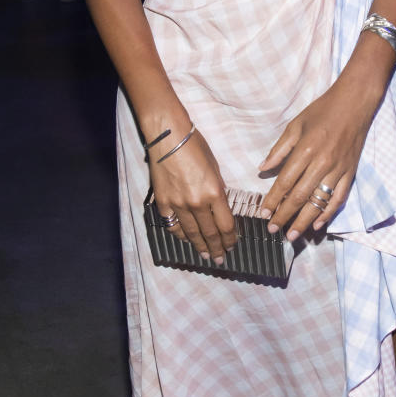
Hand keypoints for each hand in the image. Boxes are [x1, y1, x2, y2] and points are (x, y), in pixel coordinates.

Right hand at [149, 127, 236, 262]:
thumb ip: (218, 190)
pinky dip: (180, 234)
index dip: (230, 238)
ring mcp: (179, 205)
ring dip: (199, 246)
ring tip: (204, 254)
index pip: (226, 224)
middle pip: (210, 233)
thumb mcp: (215, 168)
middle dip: (217, 248)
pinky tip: (185, 239)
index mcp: (215, 193)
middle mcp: (197, 203)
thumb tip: (219, 206)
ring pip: (191, 233)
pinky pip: (173, 225)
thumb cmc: (195, 147)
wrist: (168, 138)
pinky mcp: (163, 203)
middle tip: (220, 258)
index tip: (232, 245)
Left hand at [258, 80, 378, 241]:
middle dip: (285, 216)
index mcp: (305, 150)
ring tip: (292, 236)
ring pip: (319, 202)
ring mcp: (338, 170)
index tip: (263, 213)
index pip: (285, 182)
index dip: (273, 200)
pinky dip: (329, 213)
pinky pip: (339, 198)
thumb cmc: (322, 111)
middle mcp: (322, 163)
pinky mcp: (350, 173)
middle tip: (273, 229)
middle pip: (300, 197)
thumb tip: (262, 168)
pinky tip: (318, 225)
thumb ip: (279, 149)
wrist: (355, 103)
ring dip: (304, 221)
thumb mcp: (296, 124)